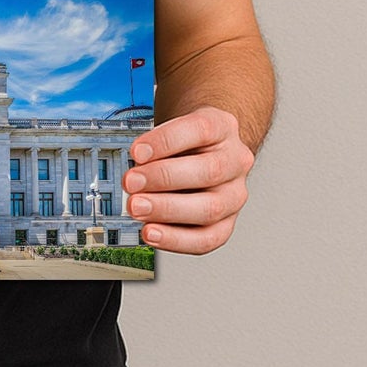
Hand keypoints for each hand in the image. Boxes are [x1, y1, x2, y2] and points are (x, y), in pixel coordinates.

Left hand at [122, 107, 253, 253]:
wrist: (206, 152)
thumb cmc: (187, 140)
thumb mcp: (173, 127)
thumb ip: (156, 146)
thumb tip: (134, 171)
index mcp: (222, 127)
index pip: (200, 130)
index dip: (166, 141)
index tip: (136, 152)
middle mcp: (235, 161)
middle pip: (208, 171)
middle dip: (163, 178)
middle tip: (131, 183)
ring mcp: (235, 194)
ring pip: (210, 208)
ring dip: (167, 210)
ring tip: (137, 208)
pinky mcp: (227, 222)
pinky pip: (207, 238)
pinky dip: (176, 239)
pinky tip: (151, 233)